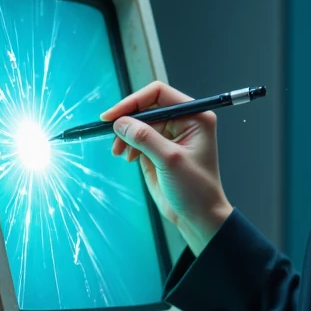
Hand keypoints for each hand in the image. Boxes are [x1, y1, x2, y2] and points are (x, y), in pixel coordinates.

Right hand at [100, 80, 232, 253]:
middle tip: (113, 137)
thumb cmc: (194, 188)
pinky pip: (137, 138)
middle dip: (128, 121)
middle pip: (146, 107)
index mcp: (194, 116)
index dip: (134, 101)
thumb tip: (120, 122)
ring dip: (125, 136)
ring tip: (120, 153)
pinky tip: (128, 158)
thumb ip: (145, 138)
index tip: (113, 116)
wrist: (197, 217)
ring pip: (139, 123)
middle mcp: (183, 120)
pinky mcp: (158, 148)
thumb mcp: (169, 160)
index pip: (159, 94)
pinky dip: (128, 145)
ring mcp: (170, 134)